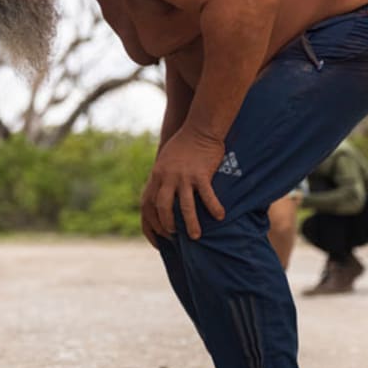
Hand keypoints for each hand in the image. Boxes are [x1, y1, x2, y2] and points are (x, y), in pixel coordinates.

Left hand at [140, 127, 226, 244]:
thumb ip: (161, 180)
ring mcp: (183, 176)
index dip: (150, 224)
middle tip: (175, 237)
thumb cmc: (182, 147)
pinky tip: (220, 216)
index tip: (157, 239)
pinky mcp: (200, 174)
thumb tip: (161, 199)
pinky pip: (207, 195)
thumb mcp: (164, 163)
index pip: (147, 206)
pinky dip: (213, 207)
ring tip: (196, 237)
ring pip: (185, 206)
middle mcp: (166, 178)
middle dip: (167, 226)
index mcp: (156, 176)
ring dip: (190, 223)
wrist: (198, 129)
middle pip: (162, 208)